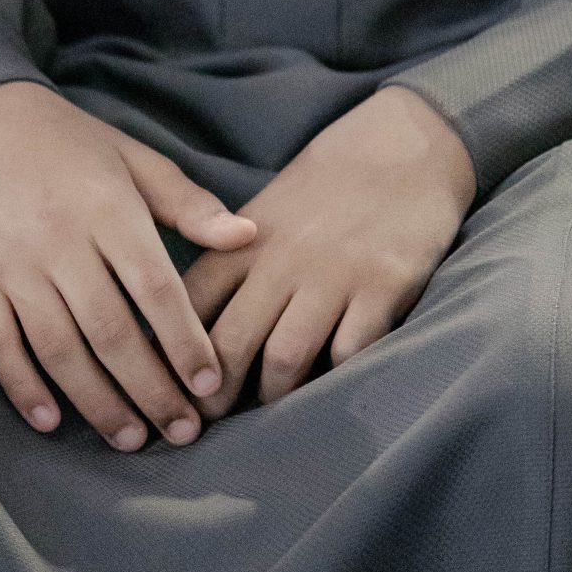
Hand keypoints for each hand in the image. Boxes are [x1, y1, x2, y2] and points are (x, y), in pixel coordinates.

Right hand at [0, 81, 256, 451]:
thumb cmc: (72, 144)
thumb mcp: (135, 160)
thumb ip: (190, 205)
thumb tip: (250, 236)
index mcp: (107, 207)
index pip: (155, 288)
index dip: (185, 340)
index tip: (211, 383)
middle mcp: (60, 239)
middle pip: (110, 331)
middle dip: (150, 389)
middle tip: (182, 432)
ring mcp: (12, 263)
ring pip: (58, 348)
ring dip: (96, 402)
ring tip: (130, 439)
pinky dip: (22, 388)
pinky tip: (51, 422)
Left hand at [183, 85, 475, 417]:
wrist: (405, 143)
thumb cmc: (330, 182)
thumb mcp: (269, 209)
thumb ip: (234, 260)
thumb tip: (190, 321)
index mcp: (246, 239)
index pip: (192, 303)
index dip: (172, 353)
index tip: (166, 388)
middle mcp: (283, 259)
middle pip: (230, 342)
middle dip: (212, 396)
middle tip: (206, 428)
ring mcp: (334, 275)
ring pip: (285, 358)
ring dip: (273, 398)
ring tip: (270, 421)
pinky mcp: (383, 288)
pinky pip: (350, 354)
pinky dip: (336, 381)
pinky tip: (330, 392)